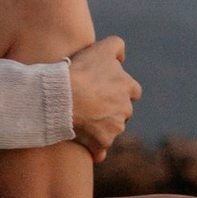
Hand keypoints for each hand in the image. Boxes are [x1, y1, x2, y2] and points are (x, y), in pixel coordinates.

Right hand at [67, 34, 138, 159]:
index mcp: (128, 88)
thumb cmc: (81, 70)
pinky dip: (94, 149)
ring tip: (82, 122)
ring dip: (102, 128)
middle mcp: (126, 109)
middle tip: (92, 106)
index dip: (120, 90)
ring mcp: (115, 128)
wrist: (63, 96)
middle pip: (123, 112)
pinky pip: (100, 151)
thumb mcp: (101, 48)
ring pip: (112, 131)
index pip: (133, 90)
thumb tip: (122, 58)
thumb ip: (117, 46)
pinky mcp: (102, 143)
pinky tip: (85, 146)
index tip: (105, 90)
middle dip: (112, 110)